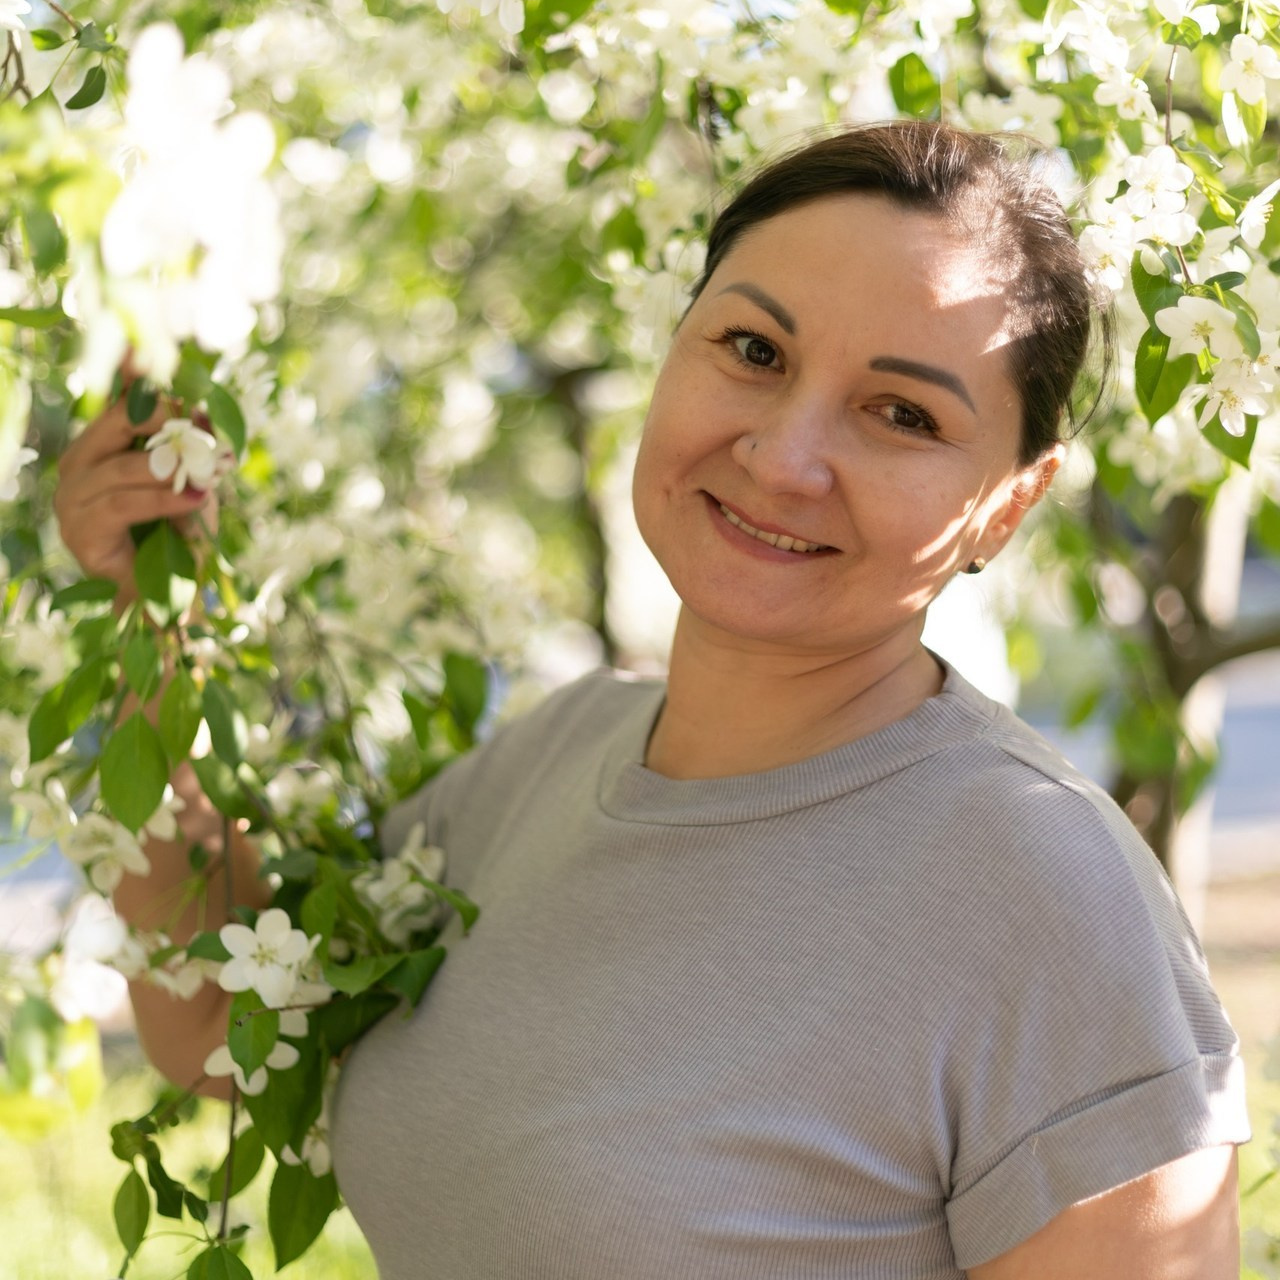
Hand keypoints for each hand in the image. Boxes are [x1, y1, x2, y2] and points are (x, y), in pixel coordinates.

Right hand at [55, 387, 218, 594]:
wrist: (171, 589)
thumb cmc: (180, 529)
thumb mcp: (192, 480)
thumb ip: (193, 449)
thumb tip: (204, 413)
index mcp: (101, 445)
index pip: (120, 405)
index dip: (144, 386)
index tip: (173, 372)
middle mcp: (79, 465)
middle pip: (115, 426)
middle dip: (160, 422)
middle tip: (196, 426)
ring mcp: (72, 498)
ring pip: (121, 469)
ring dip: (168, 470)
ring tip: (207, 476)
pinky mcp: (79, 531)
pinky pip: (122, 504)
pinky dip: (161, 500)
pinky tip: (192, 498)